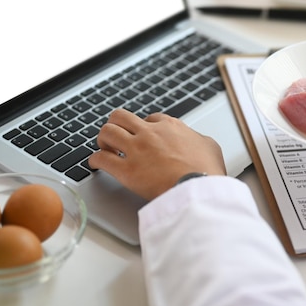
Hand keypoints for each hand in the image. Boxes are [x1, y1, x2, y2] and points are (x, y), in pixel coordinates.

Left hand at [88, 109, 226, 200]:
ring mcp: (136, 150)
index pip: (150, 118)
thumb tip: (198, 141)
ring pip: (107, 131)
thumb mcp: (211, 147)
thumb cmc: (207, 171)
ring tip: (105, 148)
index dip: (144, 126)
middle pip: (121, 117)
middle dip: (116, 125)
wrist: (198, 189)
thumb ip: (200, 140)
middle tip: (116, 136)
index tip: (143, 135)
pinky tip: (96, 164)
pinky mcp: (126, 170)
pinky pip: (100, 158)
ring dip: (103, 139)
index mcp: (171, 127)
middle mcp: (150, 133)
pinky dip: (95, 160)